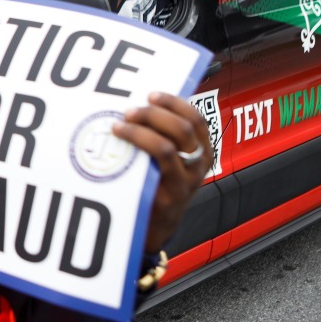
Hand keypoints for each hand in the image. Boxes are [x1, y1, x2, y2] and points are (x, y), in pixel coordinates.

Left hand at [112, 92, 212, 252]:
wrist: (157, 227)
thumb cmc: (160, 184)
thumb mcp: (172, 159)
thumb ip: (164, 135)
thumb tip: (139, 103)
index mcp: (202, 151)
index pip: (196, 119)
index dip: (174, 103)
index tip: (152, 95)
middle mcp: (197, 166)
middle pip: (181, 129)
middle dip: (153, 115)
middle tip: (130, 111)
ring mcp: (182, 184)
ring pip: (165, 148)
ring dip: (139, 132)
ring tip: (119, 126)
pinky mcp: (165, 199)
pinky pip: (149, 171)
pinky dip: (133, 153)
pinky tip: (118, 147)